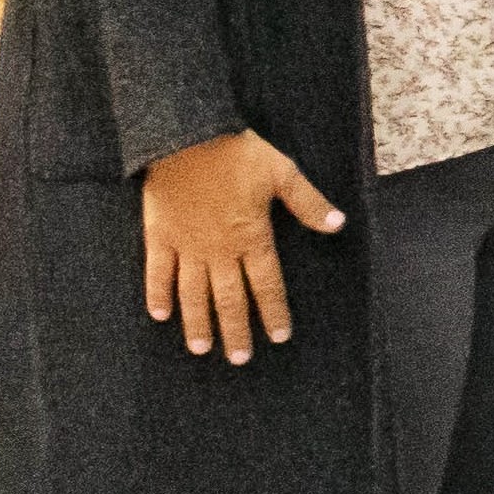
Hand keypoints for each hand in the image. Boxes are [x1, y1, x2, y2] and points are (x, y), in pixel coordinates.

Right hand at [138, 128, 344, 362]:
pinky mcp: (159, 235)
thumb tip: (337, 224)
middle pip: (229, 298)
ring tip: (201, 349)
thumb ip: (308, 203)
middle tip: (239, 359)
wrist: (185, 135)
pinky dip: (157, 293)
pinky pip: (157, 271)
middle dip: (236, 330)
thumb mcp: (282, 173)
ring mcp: (186, 245)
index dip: (274, 311)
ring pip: (193, 293)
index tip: (279, 337)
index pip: (267, 284)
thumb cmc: (237, 152)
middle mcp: (219, 249)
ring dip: (198, 322)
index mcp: (251, 237)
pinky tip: (159, 315)